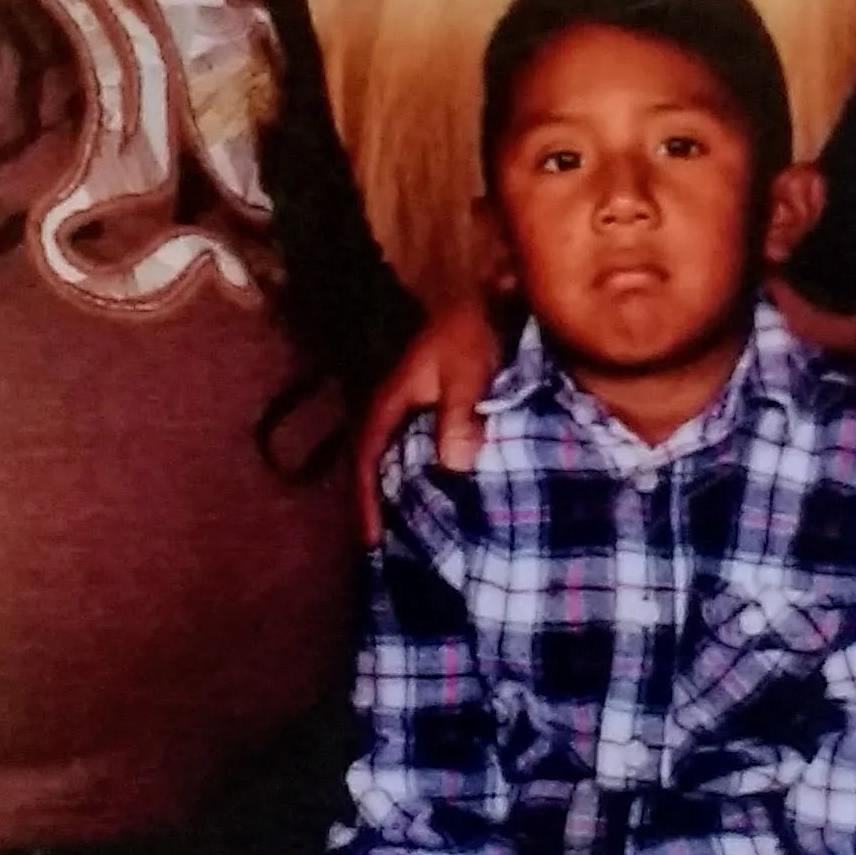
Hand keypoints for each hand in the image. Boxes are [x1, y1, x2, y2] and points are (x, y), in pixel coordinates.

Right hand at [351, 295, 505, 534]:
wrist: (491, 302)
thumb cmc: (475, 335)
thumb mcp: (467, 373)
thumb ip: (458, 416)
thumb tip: (452, 468)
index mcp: (389, 400)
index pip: (366, 457)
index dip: (364, 499)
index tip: (370, 540)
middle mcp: (391, 407)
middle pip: (372, 465)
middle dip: (374, 506)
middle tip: (383, 551)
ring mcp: (409, 408)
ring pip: (392, 460)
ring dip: (394, 495)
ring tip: (405, 537)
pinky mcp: (429, 409)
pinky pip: (413, 451)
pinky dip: (417, 478)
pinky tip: (434, 500)